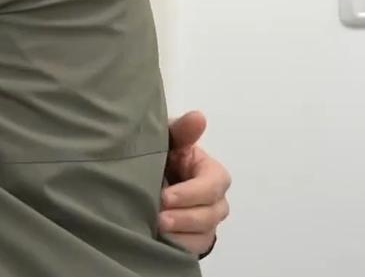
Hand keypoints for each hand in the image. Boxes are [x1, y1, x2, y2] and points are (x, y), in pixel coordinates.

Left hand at [160, 111, 230, 255]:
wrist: (150, 179)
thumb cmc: (163, 156)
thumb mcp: (168, 140)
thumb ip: (182, 131)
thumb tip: (198, 117)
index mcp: (210, 172)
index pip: (214, 183)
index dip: (192, 192)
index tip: (165, 196)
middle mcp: (214, 199)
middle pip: (211, 212)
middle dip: (185, 216)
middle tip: (159, 218)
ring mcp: (207, 221)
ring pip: (204, 232)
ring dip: (181, 233)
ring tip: (156, 229)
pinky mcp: (196, 238)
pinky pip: (195, 247)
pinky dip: (179, 245)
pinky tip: (160, 241)